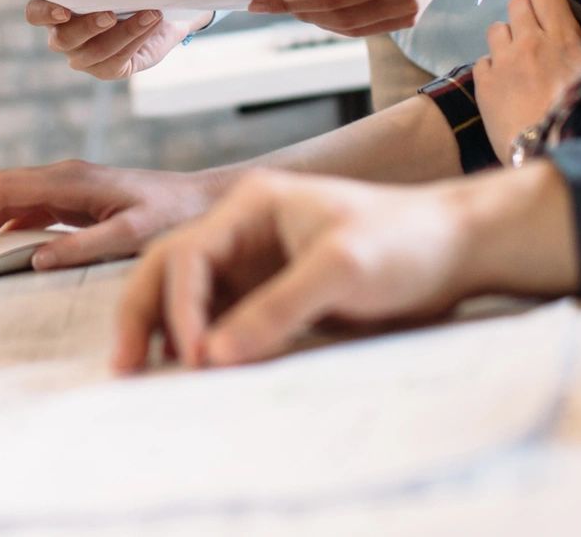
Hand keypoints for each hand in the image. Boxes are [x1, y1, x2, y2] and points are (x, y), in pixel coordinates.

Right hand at [0, 160, 228, 269]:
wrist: (205, 201)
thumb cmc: (176, 217)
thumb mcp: (135, 235)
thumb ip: (86, 245)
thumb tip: (35, 259)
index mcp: (71, 179)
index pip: (2, 189)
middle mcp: (63, 175)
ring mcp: (67, 185)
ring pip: (6, 196)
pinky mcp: (74, 198)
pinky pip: (25, 208)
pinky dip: (0, 226)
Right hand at [26, 0, 207, 78]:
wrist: (158, 7)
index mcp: (55, 8)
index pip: (35, 13)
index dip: (45, 13)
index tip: (64, 10)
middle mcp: (63, 37)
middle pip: (64, 39)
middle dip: (87, 27)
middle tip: (110, 14)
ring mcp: (83, 58)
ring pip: (96, 52)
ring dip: (125, 31)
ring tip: (150, 13)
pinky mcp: (106, 70)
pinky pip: (117, 61)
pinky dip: (137, 38)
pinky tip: (152, 22)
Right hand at [110, 165, 580, 372]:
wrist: (456, 247)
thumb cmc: (406, 240)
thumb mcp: (344, 269)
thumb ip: (279, 308)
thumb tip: (216, 354)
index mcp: (251, 205)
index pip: (189, 255)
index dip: (180, 308)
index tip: (194, 357)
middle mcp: (243, 230)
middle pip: (169, 268)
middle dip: (143, 315)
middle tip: (124, 368)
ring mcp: (255, 262)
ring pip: (187, 295)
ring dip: (164, 331)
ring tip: (144, 375)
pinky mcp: (272, 293)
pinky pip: (221, 318)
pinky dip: (200, 343)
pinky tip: (195, 370)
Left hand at [259, 0, 469, 35]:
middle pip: (341, 3)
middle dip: (299, 6)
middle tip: (269, 2)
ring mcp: (408, 3)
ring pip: (349, 22)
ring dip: (312, 18)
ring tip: (287, 9)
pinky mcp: (410, 18)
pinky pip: (363, 29)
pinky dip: (334, 25)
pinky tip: (315, 15)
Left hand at [478, 0, 580, 156]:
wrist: (550, 155)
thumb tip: (578, 35)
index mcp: (564, 39)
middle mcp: (531, 42)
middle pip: (517, 3)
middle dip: (524, 14)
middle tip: (534, 35)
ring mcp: (504, 61)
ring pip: (496, 28)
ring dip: (506, 40)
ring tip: (518, 62)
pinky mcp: (484, 82)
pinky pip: (482, 60)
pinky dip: (492, 69)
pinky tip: (505, 86)